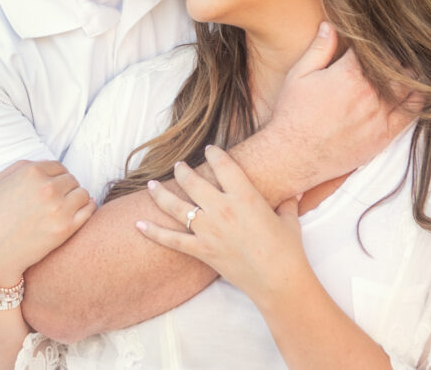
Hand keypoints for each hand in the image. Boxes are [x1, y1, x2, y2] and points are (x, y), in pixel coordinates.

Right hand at [0, 160, 95, 286]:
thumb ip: (21, 167)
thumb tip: (43, 164)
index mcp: (31, 172)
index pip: (58, 167)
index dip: (55, 177)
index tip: (51, 187)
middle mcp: (47, 187)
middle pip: (71, 179)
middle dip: (65, 188)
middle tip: (55, 201)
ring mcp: (58, 208)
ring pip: (83, 193)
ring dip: (76, 199)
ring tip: (64, 208)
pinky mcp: (66, 228)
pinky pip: (89, 209)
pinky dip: (87, 209)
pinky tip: (78, 213)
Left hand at [135, 145, 307, 305]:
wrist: (279, 282)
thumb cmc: (288, 250)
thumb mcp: (289, 220)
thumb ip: (286, 203)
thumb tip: (292, 194)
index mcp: (246, 196)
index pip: (224, 165)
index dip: (214, 153)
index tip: (209, 149)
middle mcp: (223, 209)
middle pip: (194, 182)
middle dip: (183, 171)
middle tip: (179, 166)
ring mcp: (210, 231)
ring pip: (177, 206)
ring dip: (161, 194)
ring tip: (152, 185)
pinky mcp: (202, 251)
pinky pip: (171, 240)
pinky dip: (153, 232)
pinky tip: (138, 223)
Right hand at [266, 22, 418, 190]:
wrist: (294, 155)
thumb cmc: (292, 113)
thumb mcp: (299, 75)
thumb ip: (319, 48)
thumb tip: (330, 25)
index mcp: (348, 73)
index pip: (373, 49)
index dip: (374, 45)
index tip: (373, 45)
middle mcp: (368, 93)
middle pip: (394, 65)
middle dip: (392, 59)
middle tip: (389, 57)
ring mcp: (378, 115)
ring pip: (408, 86)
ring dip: (407, 76)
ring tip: (401, 73)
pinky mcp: (384, 135)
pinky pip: (412, 113)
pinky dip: (417, 99)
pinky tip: (414, 92)